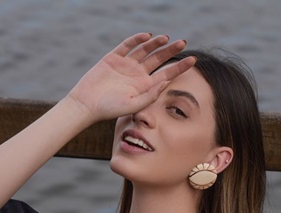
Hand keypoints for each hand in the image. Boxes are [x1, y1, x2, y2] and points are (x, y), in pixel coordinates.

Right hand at [66, 33, 195, 122]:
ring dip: (156, 43)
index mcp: (144, 87)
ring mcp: (126, 65)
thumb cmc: (109, 109)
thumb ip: (150, 96)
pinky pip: (128, 45)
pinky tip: (147, 36)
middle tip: (183, 42)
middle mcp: (137, 75)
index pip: (166, 75)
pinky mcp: (114, 57)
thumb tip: (166, 83)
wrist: (86, 104)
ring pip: (145, 50)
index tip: (194, 60)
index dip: (180, 67)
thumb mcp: (132, 106)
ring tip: (166, 38)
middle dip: (171, 51)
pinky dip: (137, 39)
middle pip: (159, 60)